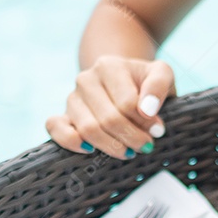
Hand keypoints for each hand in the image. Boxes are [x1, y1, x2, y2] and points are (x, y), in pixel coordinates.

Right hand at [46, 56, 174, 158]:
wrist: (122, 80)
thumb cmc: (143, 81)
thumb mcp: (161, 74)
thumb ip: (159, 85)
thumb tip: (147, 110)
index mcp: (109, 66)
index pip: (127, 103)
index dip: (145, 122)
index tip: (157, 130)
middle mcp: (86, 79)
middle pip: (109, 119)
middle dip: (132, 138)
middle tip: (146, 146)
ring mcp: (72, 98)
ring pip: (88, 129)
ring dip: (111, 146)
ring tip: (129, 151)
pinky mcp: (63, 114)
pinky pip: (55, 128)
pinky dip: (71, 142)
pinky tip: (91, 150)